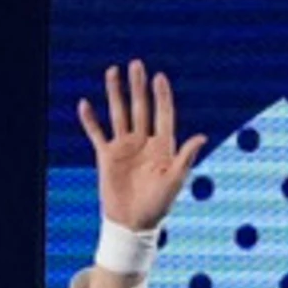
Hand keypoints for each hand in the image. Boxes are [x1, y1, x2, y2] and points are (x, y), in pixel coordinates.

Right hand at [75, 60, 206, 231]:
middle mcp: (143, 141)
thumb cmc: (158, 204)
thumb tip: (201, 136)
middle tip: (136, 64)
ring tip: (113, 72)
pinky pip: (96, 133)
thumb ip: (186, 157)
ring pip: (119, 113)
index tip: (159, 77)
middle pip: (140, 107)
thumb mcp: (175, 180)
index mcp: (162, 145)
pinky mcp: (107, 156)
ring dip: (115, 93)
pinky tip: (85, 104)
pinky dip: (90, 120)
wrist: (133, 223)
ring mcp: (124, 147)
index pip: (163, 113)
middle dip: (138, 86)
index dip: (161, 95)